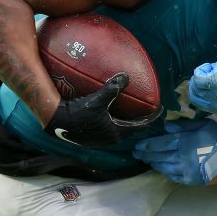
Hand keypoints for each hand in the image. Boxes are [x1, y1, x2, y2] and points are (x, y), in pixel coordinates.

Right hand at [44, 72, 161, 146]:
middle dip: (140, 118)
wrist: (55, 122)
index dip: (152, 117)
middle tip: (148, 107)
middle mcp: (111, 138)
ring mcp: (101, 139)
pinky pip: (110, 126)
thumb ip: (111, 89)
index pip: (140, 125)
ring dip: (127, 119)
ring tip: (132, 107)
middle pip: (131, 127)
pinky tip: (112, 109)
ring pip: (120, 128)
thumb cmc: (77, 113)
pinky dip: (116, 118)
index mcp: (116, 132)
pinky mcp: (92, 136)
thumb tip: (125, 76)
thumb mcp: (96, 101)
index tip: (161, 109)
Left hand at [132, 119, 216, 184]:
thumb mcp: (204, 125)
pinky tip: (159, 168)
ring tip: (145, 160)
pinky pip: (171, 176)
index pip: (160, 143)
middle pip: (158, 155)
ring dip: (152, 163)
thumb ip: (185, 125)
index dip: (147, 145)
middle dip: (145, 154)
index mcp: (184, 141)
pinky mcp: (188, 179)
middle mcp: (180, 156)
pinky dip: (163, 171)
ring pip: (162, 166)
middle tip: (135, 153)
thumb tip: (166, 127)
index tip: (137, 145)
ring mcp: (183, 169)